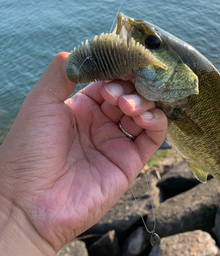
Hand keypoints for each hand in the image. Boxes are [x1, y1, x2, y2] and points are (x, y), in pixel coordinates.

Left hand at [0, 52, 166, 255]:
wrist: (28, 203)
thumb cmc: (28, 152)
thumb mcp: (40, 103)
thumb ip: (62, 73)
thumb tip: (87, 52)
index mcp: (78, 108)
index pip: (108, 80)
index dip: (117, 69)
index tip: (125, 59)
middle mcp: (99, 123)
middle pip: (129, 93)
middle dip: (130, 85)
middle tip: (121, 88)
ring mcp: (115, 143)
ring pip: (144, 112)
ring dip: (142, 101)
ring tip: (125, 105)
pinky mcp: (129, 163)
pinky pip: (153, 137)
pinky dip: (156, 121)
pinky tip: (142, 115)